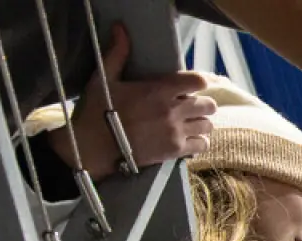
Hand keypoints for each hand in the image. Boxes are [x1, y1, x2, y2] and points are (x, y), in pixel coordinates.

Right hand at [48, 24, 215, 182]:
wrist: (93, 147)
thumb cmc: (97, 110)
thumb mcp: (104, 78)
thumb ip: (117, 54)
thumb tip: (120, 29)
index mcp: (159, 90)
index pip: (198, 81)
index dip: (198, 83)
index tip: (190, 86)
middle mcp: (172, 111)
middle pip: (208, 105)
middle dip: (201, 104)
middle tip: (190, 106)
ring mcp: (176, 132)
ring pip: (207, 125)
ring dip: (200, 123)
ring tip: (189, 123)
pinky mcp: (175, 151)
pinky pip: (202, 145)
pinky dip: (198, 142)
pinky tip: (188, 139)